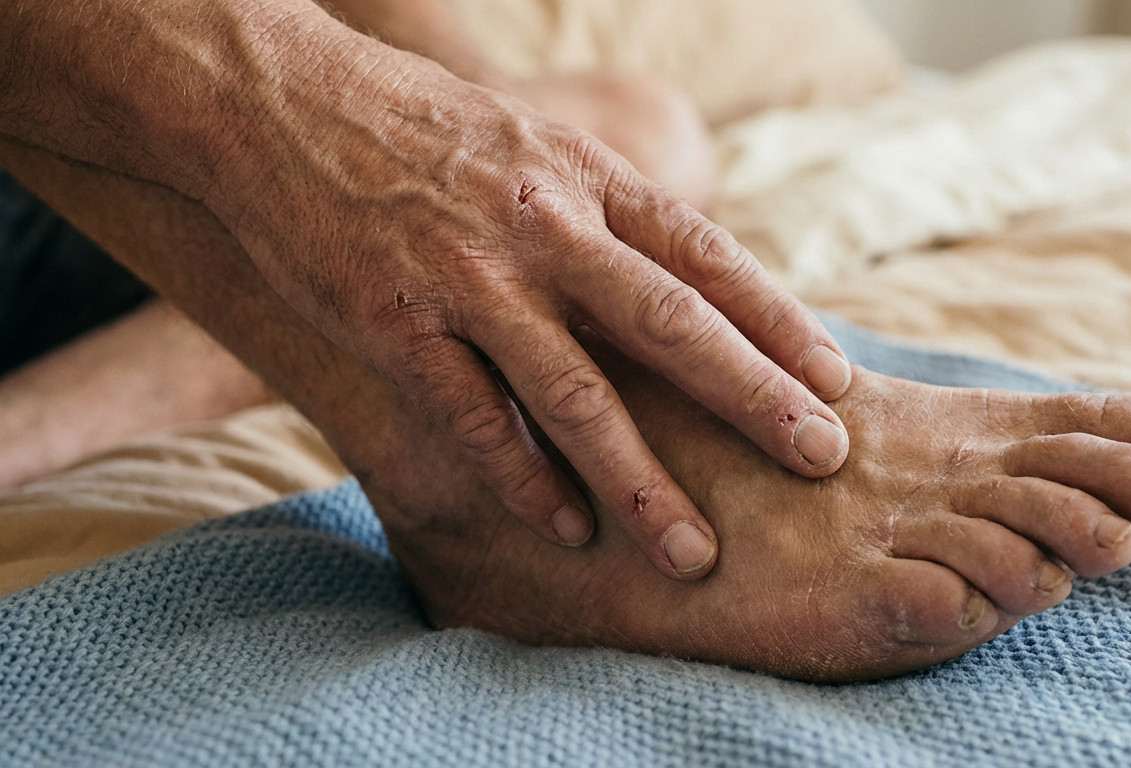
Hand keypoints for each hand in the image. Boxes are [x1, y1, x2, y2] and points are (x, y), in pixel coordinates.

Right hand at [209, 27, 852, 578]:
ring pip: (575, 395)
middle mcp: (542, 227)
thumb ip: (608, 213)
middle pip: (669, 326)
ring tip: (694, 551)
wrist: (279, 103)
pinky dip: (525, 480)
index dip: (778, 321)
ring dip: (642, 481)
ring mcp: (469, 279)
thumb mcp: (537, 148)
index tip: (837, 380)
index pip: (707, 257)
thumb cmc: (422, 131)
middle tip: (823, 459)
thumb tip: (690, 282)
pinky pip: (475, 420)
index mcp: (586, 178)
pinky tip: (568, 527)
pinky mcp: (396, 325)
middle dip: (753, 399)